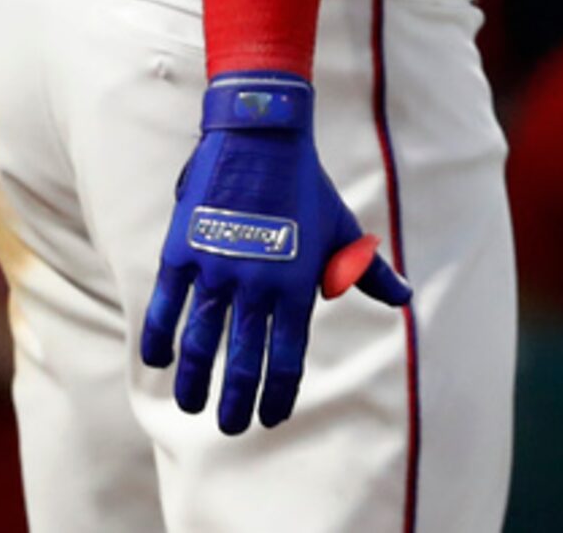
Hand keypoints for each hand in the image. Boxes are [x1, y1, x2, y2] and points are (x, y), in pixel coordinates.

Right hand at [140, 73, 412, 433]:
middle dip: (235, 402)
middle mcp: (257, 285)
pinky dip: (159, 338)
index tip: (270, 417)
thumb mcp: (341, 230)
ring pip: (200, 343)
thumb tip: (404, 298)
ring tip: (191, 405)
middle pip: (242, 361)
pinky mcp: (182, 251)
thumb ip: (368, 271)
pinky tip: (157, 361)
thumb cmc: (307, 186)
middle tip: (230, 426)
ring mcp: (216, 269)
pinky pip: (165, 306)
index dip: (278, 395)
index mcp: (298, 285)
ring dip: (193, 382)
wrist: (262, 135)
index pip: (288, 359)